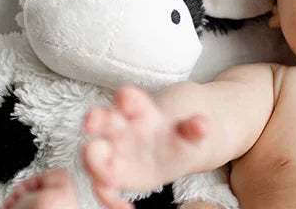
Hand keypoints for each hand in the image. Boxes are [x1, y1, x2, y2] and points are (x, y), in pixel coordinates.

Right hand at [83, 86, 210, 208]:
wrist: (173, 149)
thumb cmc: (176, 136)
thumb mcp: (190, 132)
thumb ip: (195, 128)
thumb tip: (204, 125)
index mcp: (140, 112)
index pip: (129, 98)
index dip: (127, 97)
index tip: (126, 97)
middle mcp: (120, 128)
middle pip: (100, 119)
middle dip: (94, 120)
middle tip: (91, 124)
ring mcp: (113, 151)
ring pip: (93, 153)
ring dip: (95, 164)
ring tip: (109, 180)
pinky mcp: (113, 174)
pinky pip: (102, 186)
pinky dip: (109, 198)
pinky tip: (125, 208)